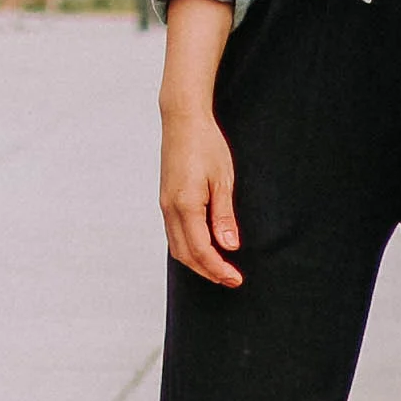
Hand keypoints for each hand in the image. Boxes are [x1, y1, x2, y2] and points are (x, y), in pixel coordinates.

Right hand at [161, 106, 240, 285]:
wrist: (182, 121)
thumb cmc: (206, 144)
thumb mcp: (223, 180)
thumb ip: (224, 216)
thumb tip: (230, 247)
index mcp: (186, 205)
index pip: (201, 250)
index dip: (218, 268)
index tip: (235, 278)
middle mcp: (170, 209)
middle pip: (186, 255)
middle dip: (208, 271)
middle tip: (231, 279)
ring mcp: (165, 205)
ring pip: (177, 247)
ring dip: (197, 263)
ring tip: (219, 269)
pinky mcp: (166, 200)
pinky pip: (174, 234)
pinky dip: (188, 248)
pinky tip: (203, 249)